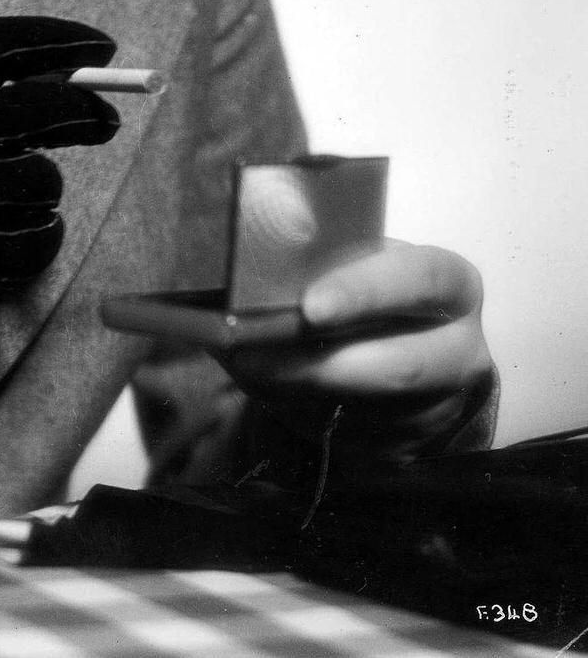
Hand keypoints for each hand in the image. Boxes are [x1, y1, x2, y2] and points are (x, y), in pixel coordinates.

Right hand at [0, 16, 119, 571]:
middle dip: (81, 106)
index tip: (97, 43)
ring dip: (45, 188)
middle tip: (105, 116)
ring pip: (34, 176)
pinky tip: (14, 250)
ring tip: (39, 195)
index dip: (55, 38)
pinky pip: (20, 244)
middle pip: (33, 101)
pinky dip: (30, 244)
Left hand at [222, 239, 495, 459]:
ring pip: (370, 412)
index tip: (310, 306)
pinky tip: (268, 388)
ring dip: (297, 394)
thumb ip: (321, 258)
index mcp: (454, 285)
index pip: (421, 281)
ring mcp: (445, 408)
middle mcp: (463, 351)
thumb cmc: (366, 285)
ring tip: (244, 366)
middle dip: (319, 365)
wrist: (400, 340)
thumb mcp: (354, 257)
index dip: (365, 292)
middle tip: (250, 354)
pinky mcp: (415, 450)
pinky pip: (355, 442)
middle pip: (401, 367)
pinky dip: (299, 415)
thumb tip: (258, 266)